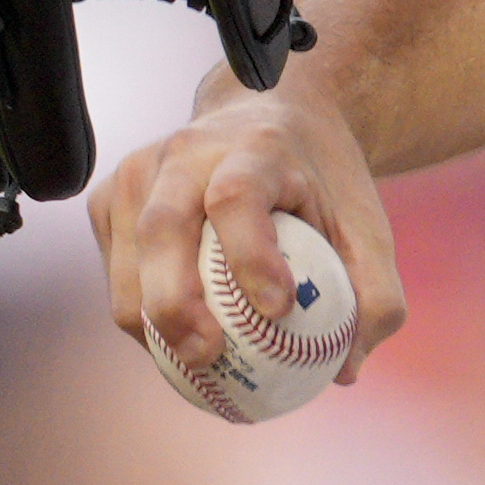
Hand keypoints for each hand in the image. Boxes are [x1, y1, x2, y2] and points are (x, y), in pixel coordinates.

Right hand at [92, 69, 406, 385]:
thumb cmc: (319, 181)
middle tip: (209, 356)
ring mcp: (139, 172)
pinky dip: (142, 317)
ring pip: (130, 265)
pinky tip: (180, 334)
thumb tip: (347, 371)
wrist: (269, 114)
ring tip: (198, 361)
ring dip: (155, 325)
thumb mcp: (364, 224)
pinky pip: (117, 275)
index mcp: (253, 149)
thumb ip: (374, 295)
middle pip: (162, 229)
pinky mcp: (109, 198)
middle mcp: (186, 152)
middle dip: (176, 305)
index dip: (251, 257)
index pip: (236, 198)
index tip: (280, 309)